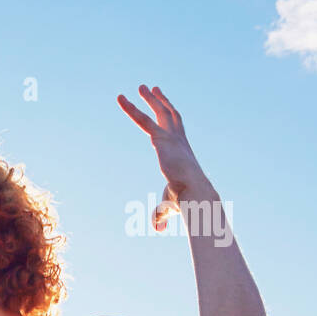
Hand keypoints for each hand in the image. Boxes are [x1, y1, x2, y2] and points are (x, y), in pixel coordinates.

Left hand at [117, 84, 207, 230]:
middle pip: (170, 116)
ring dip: (150, 98)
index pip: (176, 132)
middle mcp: (179, 142)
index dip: (170, 119)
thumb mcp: (169, 205)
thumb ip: (160, 214)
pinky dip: (131, 109)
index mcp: (182, 153)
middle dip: (160, 102)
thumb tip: (157, 229)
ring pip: (160, 112)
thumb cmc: (185, 202)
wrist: (195, 195)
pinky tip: (122, 99)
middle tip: (151, 89)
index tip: (163, 110)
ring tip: (141, 86)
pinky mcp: (160, 140)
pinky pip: (143, 120)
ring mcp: (171, 139)